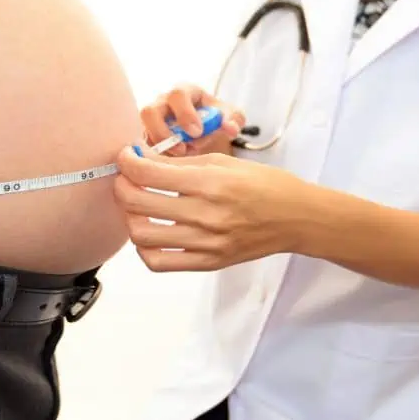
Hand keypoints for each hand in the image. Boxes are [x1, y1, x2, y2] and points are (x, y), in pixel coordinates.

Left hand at [114, 146, 306, 271]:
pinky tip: (151, 233)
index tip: (127, 156)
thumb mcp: (224, 162)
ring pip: (142, 234)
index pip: (147, 173)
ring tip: (138, 206)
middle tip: (127, 178)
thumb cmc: (263, 184)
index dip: (127, 161)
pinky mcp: (207, 262)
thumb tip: (142, 158)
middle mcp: (205, 214)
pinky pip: (159, 262)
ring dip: (130, 216)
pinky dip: (145, 248)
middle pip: (137, 202)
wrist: (296, 217)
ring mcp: (205, 242)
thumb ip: (180, 163)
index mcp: (210, 183)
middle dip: (122, 185)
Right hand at [142, 84, 245, 157]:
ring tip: (179, 155)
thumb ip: (233, 119)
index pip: (177, 94)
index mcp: (184, 92)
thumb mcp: (229, 116)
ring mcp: (152, 120)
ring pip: (142, 130)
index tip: (197, 132)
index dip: (185, 113)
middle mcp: (163, 103)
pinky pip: (141, 145)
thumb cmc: (215, 118)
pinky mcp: (146, 136)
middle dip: (164, 132)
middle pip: (149, 111)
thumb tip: (230, 127)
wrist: (206, 129)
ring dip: (158, 145)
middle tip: (182, 148)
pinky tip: (170, 161)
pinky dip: (153, 154)